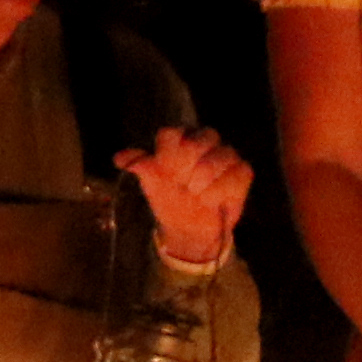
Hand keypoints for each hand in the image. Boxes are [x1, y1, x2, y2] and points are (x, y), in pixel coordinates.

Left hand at [121, 123, 253, 267]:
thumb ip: (140, 167)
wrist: (189, 227)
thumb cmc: (170, 199)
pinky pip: (239, 172)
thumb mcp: (152, 184)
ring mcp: (225, 155)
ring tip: (196, 194)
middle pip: (203, 137)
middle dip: (192, 163)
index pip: (172, 134)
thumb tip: (120, 158)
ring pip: (224, 154)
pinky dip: (224, 190)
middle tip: (184, 184)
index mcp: (179, 139)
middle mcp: (203, 141)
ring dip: (208, 177)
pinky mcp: (242, 172)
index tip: (166, 175)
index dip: (168, 155)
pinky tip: (212, 202)